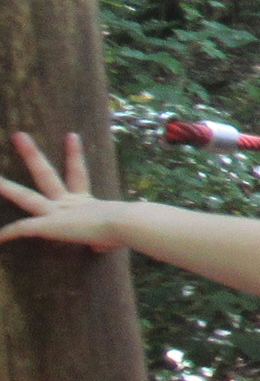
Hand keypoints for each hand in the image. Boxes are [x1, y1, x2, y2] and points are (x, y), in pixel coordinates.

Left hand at [1, 133, 123, 249]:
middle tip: (19, 135)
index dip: (74, 154)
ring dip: (7, 188)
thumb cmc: (127, 226)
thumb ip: (103, 240)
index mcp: (85, 202)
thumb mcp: (113, 234)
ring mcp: (56, 212)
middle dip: (32, 155)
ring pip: (26, 197)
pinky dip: (8, 234)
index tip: (71, 135)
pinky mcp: (49, 225)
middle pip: (45, 174)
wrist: (126, 224)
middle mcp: (67, 202)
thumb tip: (100, 246)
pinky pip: (23, 229)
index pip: (77, 173)